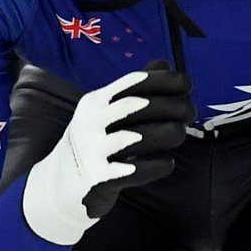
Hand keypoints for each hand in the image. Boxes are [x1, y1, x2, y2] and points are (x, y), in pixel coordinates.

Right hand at [18, 69, 194, 245]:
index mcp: (95, 102)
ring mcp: (93, 151)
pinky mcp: (99, 179)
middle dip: (172, 106)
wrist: (60, 185)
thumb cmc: (95, 144)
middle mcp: (90, 122)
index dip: (165, 80)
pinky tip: (167, 163)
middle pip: (137, 106)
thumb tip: (164, 64)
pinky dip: (156, 165)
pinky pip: (134, 171)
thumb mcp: (105, 113)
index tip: (187, 83)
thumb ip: (134, 91)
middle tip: (191, 112)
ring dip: (166, 133)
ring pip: (136, 138)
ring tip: (179, 134)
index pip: (133, 82)